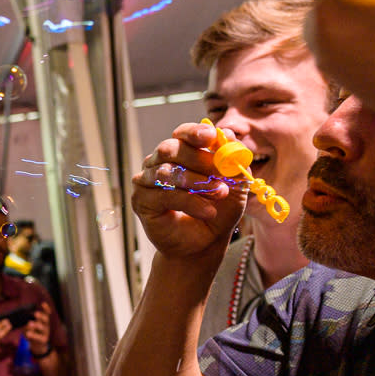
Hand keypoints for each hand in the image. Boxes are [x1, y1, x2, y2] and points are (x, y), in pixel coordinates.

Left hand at [23, 303, 52, 356]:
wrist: (38, 346)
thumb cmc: (34, 334)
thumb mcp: (31, 327)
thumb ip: (29, 323)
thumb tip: (26, 321)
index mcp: (44, 321)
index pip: (46, 314)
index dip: (46, 309)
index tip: (43, 304)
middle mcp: (46, 326)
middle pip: (45, 320)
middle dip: (41, 316)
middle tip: (35, 313)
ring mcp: (45, 333)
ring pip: (42, 328)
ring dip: (36, 325)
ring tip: (30, 323)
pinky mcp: (43, 340)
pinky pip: (38, 337)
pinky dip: (33, 335)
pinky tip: (28, 334)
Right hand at [129, 122, 247, 259]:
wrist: (203, 243)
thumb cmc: (217, 210)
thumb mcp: (234, 185)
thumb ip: (231, 160)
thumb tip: (227, 133)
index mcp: (180, 153)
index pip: (182, 134)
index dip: (194, 132)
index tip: (210, 136)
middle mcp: (158, 163)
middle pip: (170, 148)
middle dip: (199, 159)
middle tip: (221, 174)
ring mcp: (146, 181)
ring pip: (167, 172)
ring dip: (198, 183)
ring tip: (220, 194)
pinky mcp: (141, 201)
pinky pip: (165, 195)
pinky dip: (190, 202)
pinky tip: (208, 211)